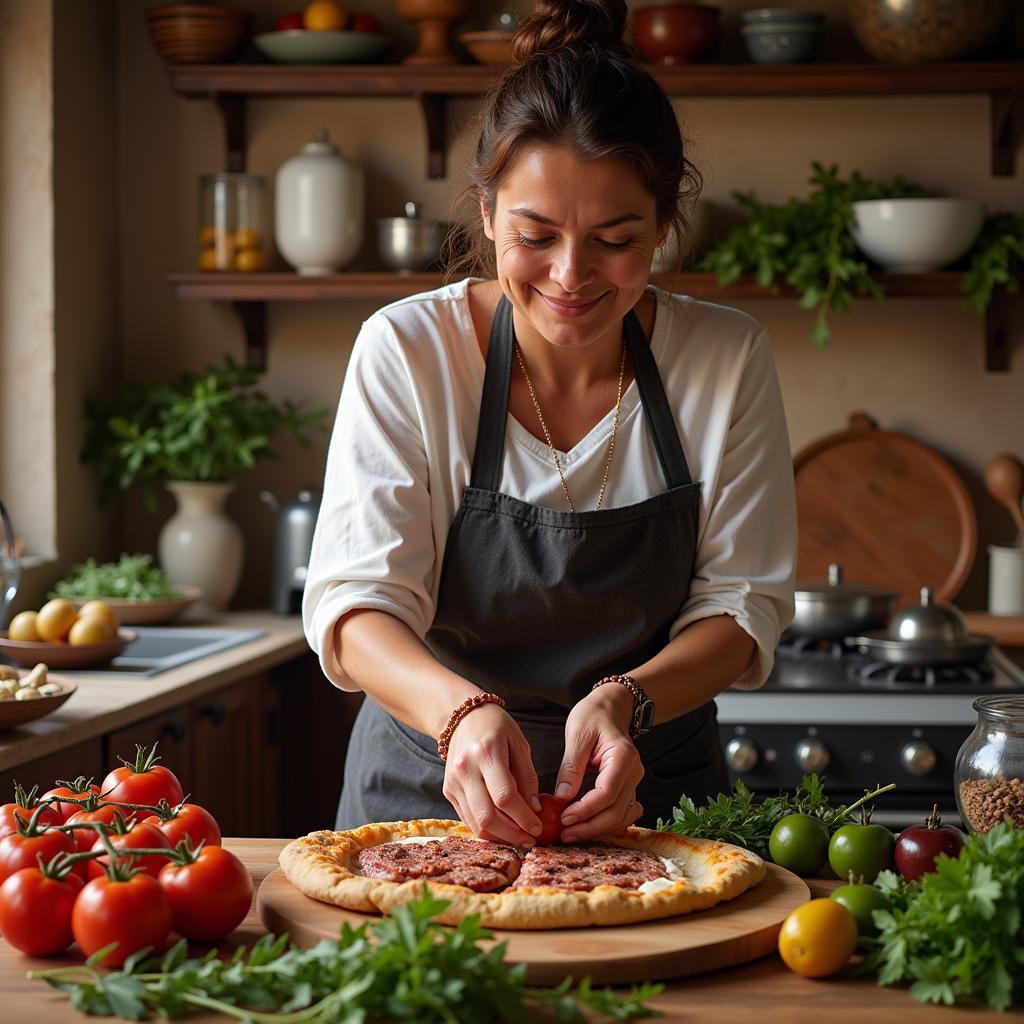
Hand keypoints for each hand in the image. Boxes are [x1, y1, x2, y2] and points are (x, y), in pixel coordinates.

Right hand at [442, 702, 542, 845]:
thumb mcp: (519, 744)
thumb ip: (527, 777)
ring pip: (475, 823)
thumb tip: (535, 810)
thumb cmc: (496, 727)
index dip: (523, 817)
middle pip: (487, 816)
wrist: (462, 718)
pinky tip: (503, 829)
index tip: (538, 827)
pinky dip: (486, 829)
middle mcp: (466, 769)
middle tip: (530, 839)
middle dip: (512, 834)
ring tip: (519, 838)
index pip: (505, 796)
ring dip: (499, 836)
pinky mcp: (449, 790)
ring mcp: (454, 782)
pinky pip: (468, 819)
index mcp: (486, 752)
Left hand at [554, 685, 644, 841]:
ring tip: (570, 835)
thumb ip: (571, 767)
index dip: (585, 810)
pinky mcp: (627, 789)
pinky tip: (586, 828)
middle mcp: (634, 773)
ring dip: (597, 830)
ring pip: (621, 818)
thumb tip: (562, 798)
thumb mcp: (577, 734)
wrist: (611, 707)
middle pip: (616, 812)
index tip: (563, 818)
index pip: (607, 793)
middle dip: (589, 827)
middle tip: (563, 834)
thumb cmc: (593, 715)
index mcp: (623, 757)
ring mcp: (633, 783)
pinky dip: (605, 825)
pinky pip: (621, 814)